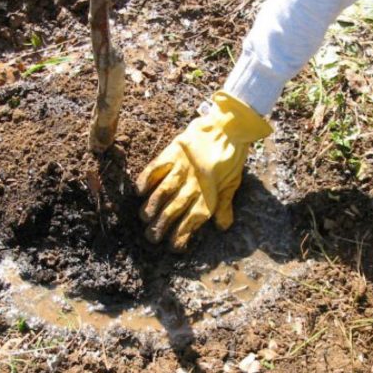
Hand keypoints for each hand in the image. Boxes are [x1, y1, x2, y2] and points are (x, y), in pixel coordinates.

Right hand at [135, 91, 271, 250]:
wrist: (228, 126)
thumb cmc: (231, 157)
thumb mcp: (233, 183)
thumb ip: (225, 205)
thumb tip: (222, 227)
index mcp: (210, 194)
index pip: (192, 220)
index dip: (181, 235)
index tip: (173, 246)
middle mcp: (194, 184)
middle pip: (174, 210)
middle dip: (161, 226)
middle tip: (151, 238)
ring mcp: (182, 168)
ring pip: (163, 192)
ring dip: (152, 206)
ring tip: (144, 218)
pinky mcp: (173, 153)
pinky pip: (156, 168)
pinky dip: (146, 179)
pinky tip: (139, 190)